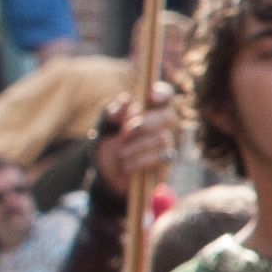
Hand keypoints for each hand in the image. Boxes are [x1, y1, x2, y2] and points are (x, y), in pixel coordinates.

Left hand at [91, 89, 174, 204]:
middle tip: (125, 132)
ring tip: (121, 154)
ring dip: (137, 145)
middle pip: (169, 116)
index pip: (164, 97)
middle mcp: (162, 128)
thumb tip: (126, 101)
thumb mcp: (103, 130)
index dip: (162, 93)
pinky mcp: (167, 166)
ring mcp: (167, 146)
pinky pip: (161, 158)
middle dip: (145, 123)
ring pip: (163, 138)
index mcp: (148, 114)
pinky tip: (127, 165)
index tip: (151, 95)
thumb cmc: (108, 149)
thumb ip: (111, 114)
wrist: (107, 179)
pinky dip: (140, 160)